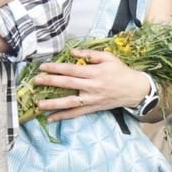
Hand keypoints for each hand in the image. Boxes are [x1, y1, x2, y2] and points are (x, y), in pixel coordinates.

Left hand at [32, 49, 152, 120]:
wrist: (135, 89)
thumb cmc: (121, 71)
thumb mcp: (108, 58)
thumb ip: (90, 55)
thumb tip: (72, 52)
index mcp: (95, 72)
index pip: (71, 69)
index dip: (56, 68)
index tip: (43, 67)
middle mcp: (92, 86)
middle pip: (68, 84)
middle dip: (50, 82)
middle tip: (36, 81)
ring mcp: (92, 99)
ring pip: (70, 102)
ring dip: (53, 104)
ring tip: (39, 104)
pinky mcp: (93, 108)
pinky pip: (76, 113)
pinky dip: (63, 116)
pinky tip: (51, 118)